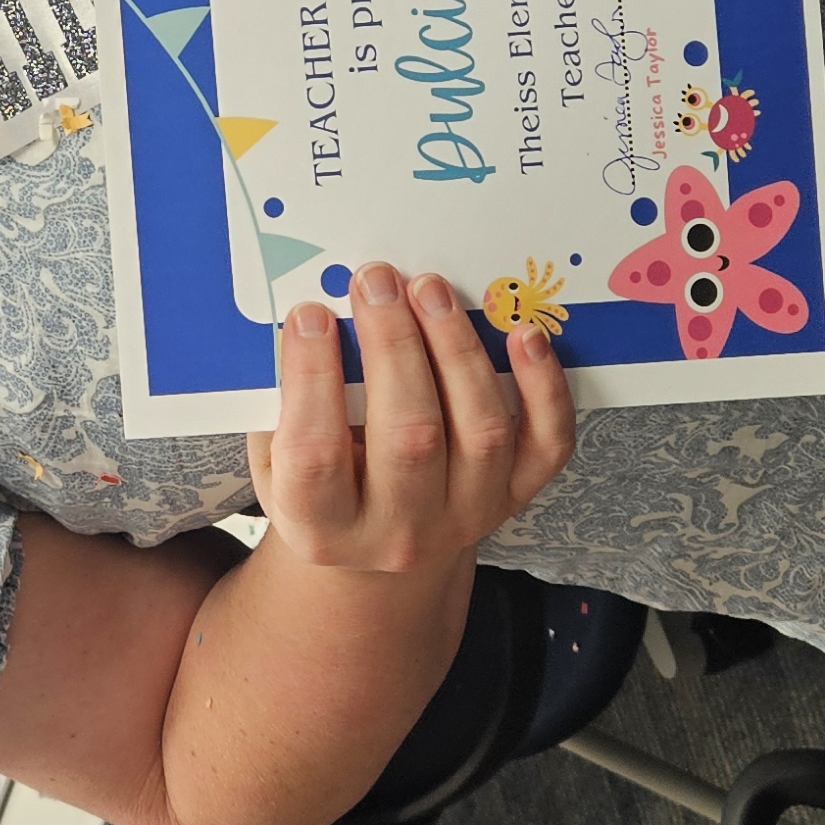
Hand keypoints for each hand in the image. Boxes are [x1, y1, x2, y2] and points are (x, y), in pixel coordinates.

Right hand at [252, 264, 577, 574]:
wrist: (382, 544)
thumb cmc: (323, 487)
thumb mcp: (278, 462)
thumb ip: (287, 403)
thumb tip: (309, 315)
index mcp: (323, 528)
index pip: (315, 455)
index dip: (311, 377)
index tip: (310, 313)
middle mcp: (399, 533)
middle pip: (409, 436)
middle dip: (394, 344)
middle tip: (376, 281)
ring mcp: (465, 516)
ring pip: (481, 432)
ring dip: (457, 348)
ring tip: (429, 289)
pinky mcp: (513, 496)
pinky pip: (547, 444)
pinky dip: (544, 387)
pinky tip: (524, 335)